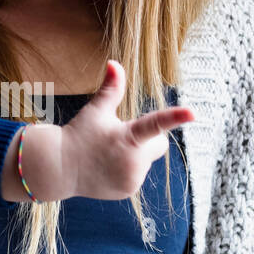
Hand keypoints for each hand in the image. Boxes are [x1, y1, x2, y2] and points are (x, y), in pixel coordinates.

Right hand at [61, 59, 193, 199]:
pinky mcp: (128, 190)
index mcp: (127, 137)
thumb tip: (114, 63)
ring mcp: (131, 179)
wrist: (59, 168)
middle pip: (159, 145)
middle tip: (120, 138)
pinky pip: (137, 175)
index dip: (175, 117)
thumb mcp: (96, 111)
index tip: (193, 113)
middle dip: (147, 140)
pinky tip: (107, 168)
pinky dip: (127, 170)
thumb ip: (111, 88)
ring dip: (135, 156)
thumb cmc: (79, 135)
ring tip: (108, 155)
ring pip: (147, 161)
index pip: (156, 124)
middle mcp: (132, 162)